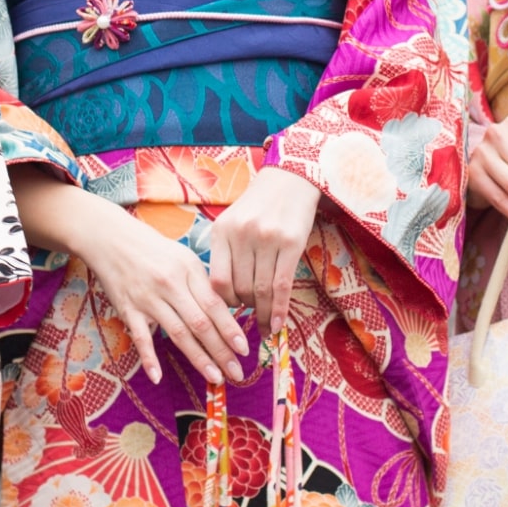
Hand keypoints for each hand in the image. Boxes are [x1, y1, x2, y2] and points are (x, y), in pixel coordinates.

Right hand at [10, 169, 246, 384]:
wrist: (109, 238)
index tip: (244, 350)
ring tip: (215, 377)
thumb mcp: (182, 256)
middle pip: (200, 323)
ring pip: (177, 333)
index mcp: (187, 269)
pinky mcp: (127, 308)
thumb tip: (224, 314)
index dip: (230, 329)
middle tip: (237, 373)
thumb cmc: (151, 248)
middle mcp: (170, 284)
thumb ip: (201, 283)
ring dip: (198, 358)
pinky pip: (140, 337)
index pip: (214, 304)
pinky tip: (158, 377)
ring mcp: (148, 298)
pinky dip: (149, 358)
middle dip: (221, 351)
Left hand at [208, 166, 320, 334]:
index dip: (223, 302)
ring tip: (264, 325)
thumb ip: (226, 253)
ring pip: (261, 289)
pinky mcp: (291, 243)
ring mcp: (266, 239)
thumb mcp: (232, 223)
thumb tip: (224, 296)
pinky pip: (282, 285)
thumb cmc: (258, 207)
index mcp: (222, 231)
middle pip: (240, 287)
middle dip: (246, 308)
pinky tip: (277, 324)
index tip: (230, 311)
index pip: (216, 279)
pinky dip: (279, 309)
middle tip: (252, 318)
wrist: (289, 181)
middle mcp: (241, 234)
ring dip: (262, 312)